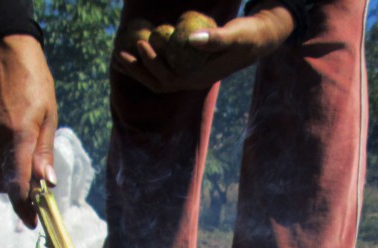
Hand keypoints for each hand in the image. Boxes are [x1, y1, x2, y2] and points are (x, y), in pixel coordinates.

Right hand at [0, 35, 57, 227]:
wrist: (2, 51)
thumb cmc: (34, 81)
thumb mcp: (49, 115)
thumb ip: (44, 151)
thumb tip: (46, 183)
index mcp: (18, 136)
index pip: (18, 185)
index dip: (25, 208)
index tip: (32, 222)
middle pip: (3, 183)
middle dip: (18, 190)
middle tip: (35, 186)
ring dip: (8, 172)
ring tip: (23, 153)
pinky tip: (8, 134)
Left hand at [113, 4, 294, 92]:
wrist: (258, 39)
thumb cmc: (248, 35)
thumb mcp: (235, 34)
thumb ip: (215, 38)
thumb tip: (190, 40)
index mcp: (200, 78)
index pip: (170, 77)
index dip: (152, 63)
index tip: (142, 43)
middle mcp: (193, 81)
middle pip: (158, 83)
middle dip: (137, 71)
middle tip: (119, 53)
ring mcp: (190, 76)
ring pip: (159, 79)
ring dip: (138, 70)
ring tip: (120, 58)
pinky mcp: (189, 68)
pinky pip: (164, 69)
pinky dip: (148, 63)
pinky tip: (138, 52)